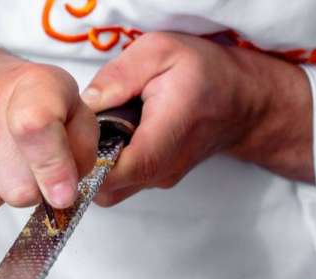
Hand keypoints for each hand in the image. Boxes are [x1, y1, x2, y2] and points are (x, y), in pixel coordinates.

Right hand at [0, 21, 97, 213]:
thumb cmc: (19, 100)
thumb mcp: (70, 109)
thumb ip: (83, 148)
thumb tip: (65, 189)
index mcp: (32, 83)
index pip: (36, 128)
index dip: (53, 171)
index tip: (62, 194)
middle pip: (16, 190)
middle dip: (27, 190)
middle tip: (20, 165)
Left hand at [82, 32, 313, 206]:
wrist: (241, 100)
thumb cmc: (205, 74)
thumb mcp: (161, 52)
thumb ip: (119, 75)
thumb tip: (88, 102)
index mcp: (160, 141)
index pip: (108, 173)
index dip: (81, 160)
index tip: (74, 136)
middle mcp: (159, 171)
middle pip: (101, 188)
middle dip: (82, 163)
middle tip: (84, 129)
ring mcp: (158, 180)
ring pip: (108, 189)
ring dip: (95, 164)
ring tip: (102, 128)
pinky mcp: (156, 179)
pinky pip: (121, 182)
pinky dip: (109, 163)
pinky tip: (115, 134)